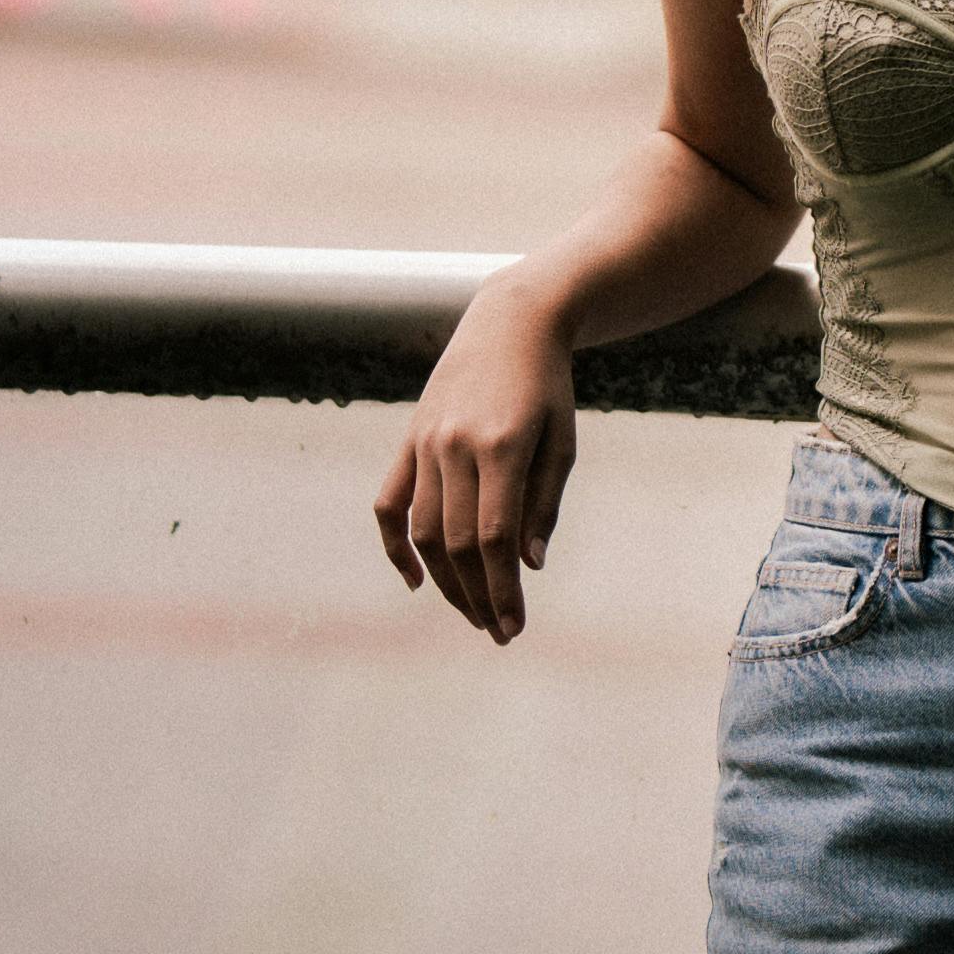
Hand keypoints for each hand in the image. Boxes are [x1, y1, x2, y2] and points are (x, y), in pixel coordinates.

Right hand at [373, 285, 578, 642]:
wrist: (510, 323)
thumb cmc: (548, 386)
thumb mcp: (563, 441)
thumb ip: (544, 504)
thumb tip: (528, 565)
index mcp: (502, 446)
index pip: (493, 537)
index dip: (502, 589)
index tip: (514, 626)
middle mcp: (456, 446)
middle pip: (456, 542)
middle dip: (477, 595)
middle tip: (498, 631)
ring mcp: (426, 443)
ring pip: (423, 530)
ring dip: (444, 581)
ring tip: (472, 611)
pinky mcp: (409, 440)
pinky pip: (389, 503)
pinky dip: (395, 545)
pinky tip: (416, 580)